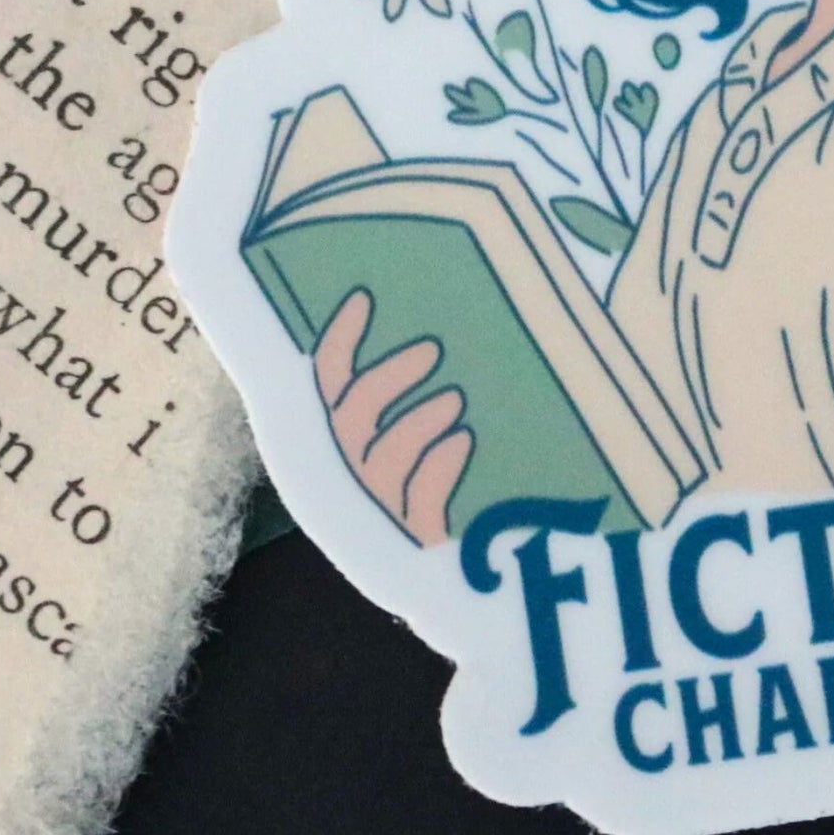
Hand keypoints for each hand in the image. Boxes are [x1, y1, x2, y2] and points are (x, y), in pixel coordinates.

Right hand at [313, 290, 471, 545]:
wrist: (502, 535)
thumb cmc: (478, 453)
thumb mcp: (453, 402)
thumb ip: (436, 367)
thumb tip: (452, 308)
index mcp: (354, 431)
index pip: (331, 381)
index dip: (340, 340)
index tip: (364, 298)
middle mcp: (358, 467)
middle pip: (353, 418)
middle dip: (389, 379)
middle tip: (432, 351)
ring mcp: (386, 505)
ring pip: (384, 459)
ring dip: (417, 422)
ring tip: (455, 400)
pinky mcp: (419, 536)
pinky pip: (419, 499)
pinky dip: (439, 465)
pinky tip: (462, 441)